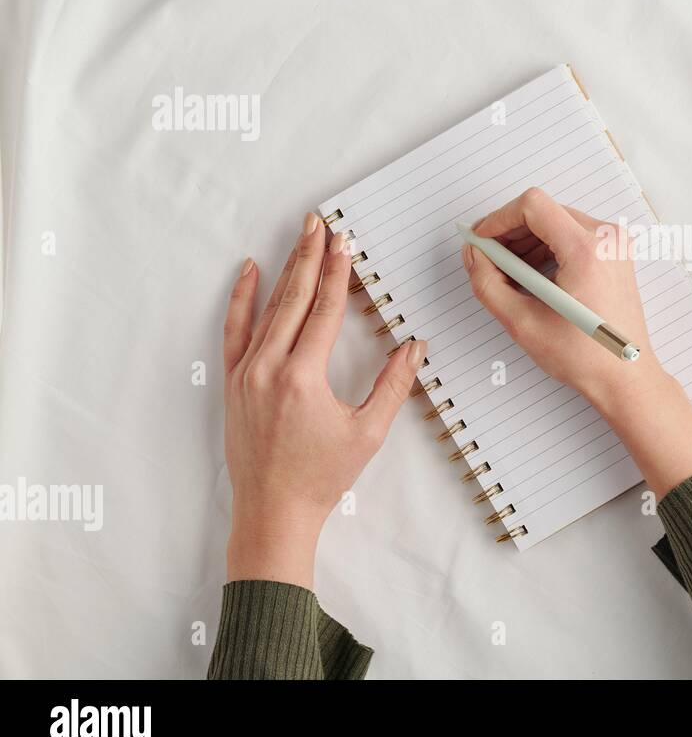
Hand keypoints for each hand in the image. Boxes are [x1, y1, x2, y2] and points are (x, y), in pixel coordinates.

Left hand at [221, 212, 426, 587]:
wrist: (272, 512)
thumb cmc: (320, 478)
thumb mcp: (367, 433)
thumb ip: (393, 385)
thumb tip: (414, 347)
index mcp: (302, 378)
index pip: (324, 311)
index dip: (338, 274)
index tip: (345, 244)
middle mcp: (268, 369)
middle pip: (294, 299)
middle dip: (310, 258)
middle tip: (321, 224)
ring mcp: (245, 374)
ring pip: (267, 309)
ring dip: (285, 270)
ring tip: (299, 238)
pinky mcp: (232, 382)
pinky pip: (235, 330)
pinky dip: (242, 298)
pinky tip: (250, 271)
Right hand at [464, 188, 691, 496]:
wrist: (625, 376)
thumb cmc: (584, 357)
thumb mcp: (522, 322)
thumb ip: (487, 283)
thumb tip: (473, 254)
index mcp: (587, 250)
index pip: (532, 206)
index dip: (498, 219)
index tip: (481, 239)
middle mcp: (606, 239)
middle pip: (544, 211)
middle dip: (510, 232)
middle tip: (488, 259)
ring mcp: (615, 244)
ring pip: (557, 220)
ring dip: (527, 240)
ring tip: (510, 274)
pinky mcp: (615, 253)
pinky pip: (573, 234)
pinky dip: (548, 247)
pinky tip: (534, 275)